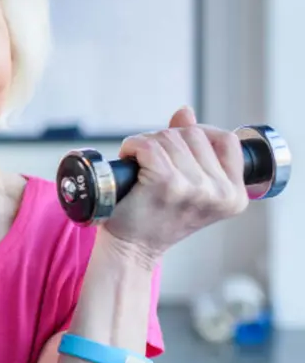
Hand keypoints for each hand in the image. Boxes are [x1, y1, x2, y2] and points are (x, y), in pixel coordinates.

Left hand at [103, 105, 248, 262]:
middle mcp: (219, 193)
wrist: (131, 249)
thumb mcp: (188, 186)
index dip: (200, 134)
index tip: (180, 147)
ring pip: (168, 137)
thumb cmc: (157, 217)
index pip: (226, 140)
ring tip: (140, 166)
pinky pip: (147, 145)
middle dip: (167, 140)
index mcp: (234, 195)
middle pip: (193, 134)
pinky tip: (128, 160)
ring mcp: (194, 187)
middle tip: (151, 162)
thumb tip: (185, 112)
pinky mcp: (166, 182)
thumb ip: (193, 149)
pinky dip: (132, 146)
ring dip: (147, 143)